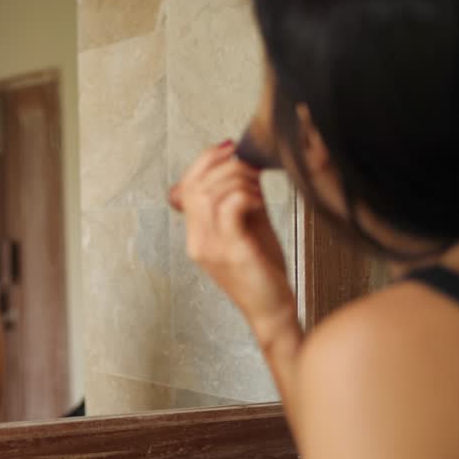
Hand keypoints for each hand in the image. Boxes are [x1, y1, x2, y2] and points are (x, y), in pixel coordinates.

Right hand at [169, 141, 296, 341]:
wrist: (273, 310)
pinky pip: (229, 208)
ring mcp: (211, 247)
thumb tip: (245, 164)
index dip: (204, 161)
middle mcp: (197, 241)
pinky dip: (245, 195)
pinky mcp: (232, 252)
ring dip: (238, 180)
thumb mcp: (249, 226)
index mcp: (196, 234)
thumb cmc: (263, 270)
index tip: (230, 149)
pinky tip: (259, 201)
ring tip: (258, 188)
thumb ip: (240, 197)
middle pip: (196, 186)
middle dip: (225, 167)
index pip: (185, 186)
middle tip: (251, 168)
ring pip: (209, 193)